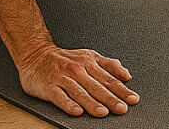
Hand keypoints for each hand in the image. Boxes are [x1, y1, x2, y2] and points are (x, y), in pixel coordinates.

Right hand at [17, 45, 139, 117]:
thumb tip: (126, 75)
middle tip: (122, 108)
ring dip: (92, 103)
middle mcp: (78, 70)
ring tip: (103, 112)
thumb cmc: (65, 59)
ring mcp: (63, 78)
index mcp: (90, 62)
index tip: (133, 99)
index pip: (109, 78)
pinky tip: (76, 111)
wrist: (35, 55)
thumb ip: (108, 65)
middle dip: (111, 98)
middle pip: (97, 86)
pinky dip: (68, 104)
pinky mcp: (49, 87)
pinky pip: (60, 97)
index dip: (122, 89)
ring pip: (80, 92)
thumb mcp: (89, 56)